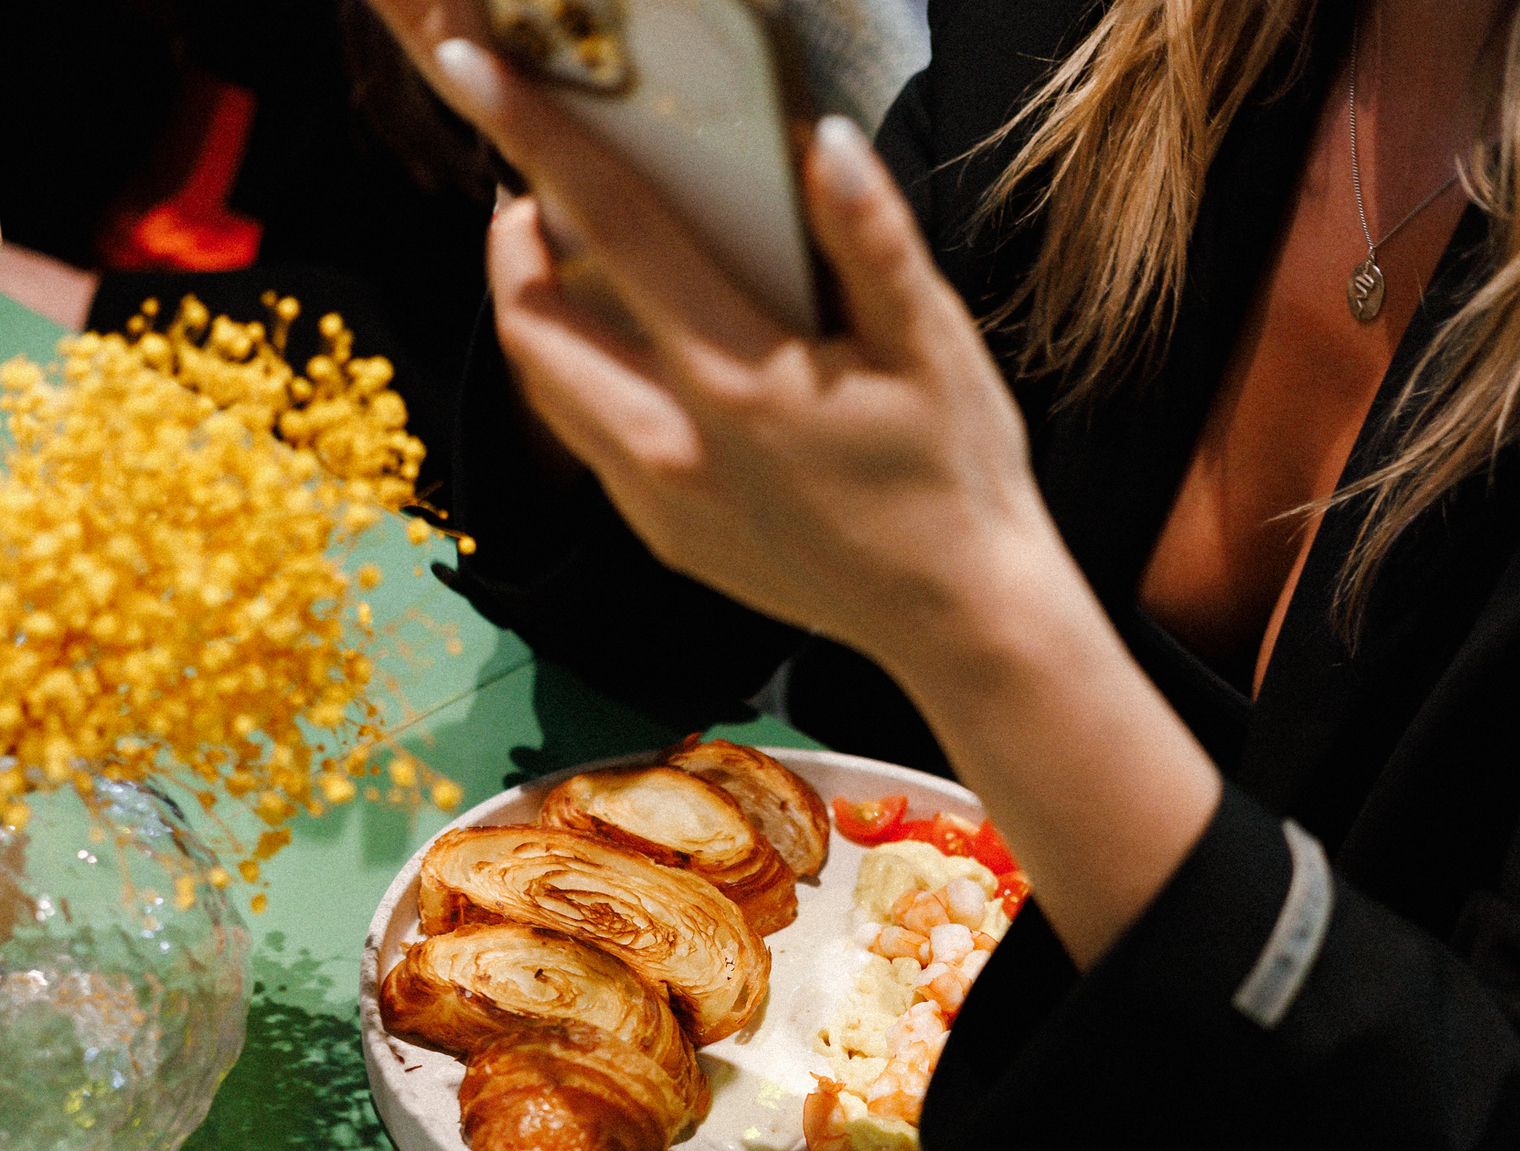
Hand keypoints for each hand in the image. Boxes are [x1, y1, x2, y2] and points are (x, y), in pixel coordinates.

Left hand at [365, 13, 1223, 967]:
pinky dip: (587, 386)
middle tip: (538, 195)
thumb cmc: (957, 478)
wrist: (956, 619)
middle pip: (532, 328)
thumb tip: (820, 141)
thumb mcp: (934, 345)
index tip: (473, 72)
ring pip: (549, 394)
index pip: (612, 231)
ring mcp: (660, 505)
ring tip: (576, 270)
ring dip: (541, 320)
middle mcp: (673, 449)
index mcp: (736, 381)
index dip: (534, 139)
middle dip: (510, 244)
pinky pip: (592, 446)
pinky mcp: (665, 540)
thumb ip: (872, 238)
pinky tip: (641, 363)